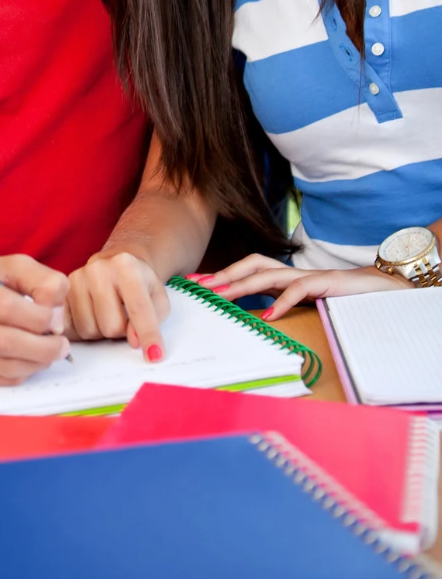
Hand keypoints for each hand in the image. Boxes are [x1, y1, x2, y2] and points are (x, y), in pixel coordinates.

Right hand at [0, 255, 69, 386]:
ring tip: (48, 353)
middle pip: (1, 341)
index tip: (55, 320)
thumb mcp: (6, 266)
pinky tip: (26, 361)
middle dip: (42, 347)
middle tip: (61, 346)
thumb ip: (39, 280)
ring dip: (34, 363)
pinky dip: (17, 374)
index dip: (37, 317)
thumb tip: (55, 316)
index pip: (2, 306)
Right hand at [66, 251, 170, 359]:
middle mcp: (97, 269)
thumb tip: (134, 341)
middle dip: (121, 331)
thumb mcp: (157, 296)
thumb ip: (153, 319)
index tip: (154, 357)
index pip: (138, 308)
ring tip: (107, 314)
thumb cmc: (139, 282)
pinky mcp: (62, 292)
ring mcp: (76, 279)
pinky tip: (91, 316)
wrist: (114, 262)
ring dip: (101, 332)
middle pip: (111, 326)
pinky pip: (71, 329)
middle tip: (124, 318)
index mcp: (126, 266)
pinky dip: (83, 330)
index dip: (148, 335)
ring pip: (89, 331)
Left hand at [194, 253, 405, 319]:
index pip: (247, 269)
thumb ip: (280, 303)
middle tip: (202, 287)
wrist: (382, 290)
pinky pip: (299, 289)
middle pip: (252, 263)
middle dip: (226, 273)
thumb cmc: (339, 298)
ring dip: (243, 284)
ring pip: (268, 273)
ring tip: (223, 296)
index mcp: (284, 277)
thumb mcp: (303, 302)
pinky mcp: (325, 282)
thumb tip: (254, 315)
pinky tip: (268, 315)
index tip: (196, 284)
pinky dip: (282, 301)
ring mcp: (307, 275)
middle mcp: (292, 272)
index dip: (223, 274)